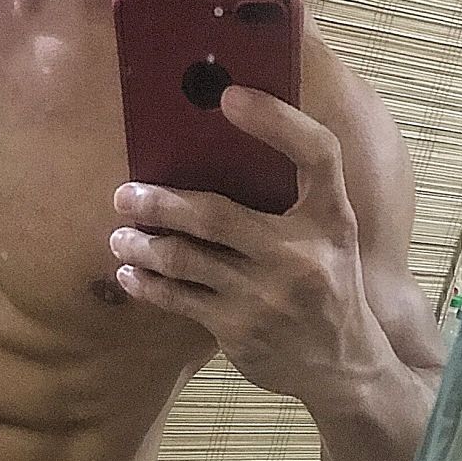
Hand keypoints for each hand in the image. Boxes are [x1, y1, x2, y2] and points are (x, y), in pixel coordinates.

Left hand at [110, 86, 389, 406]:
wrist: (341, 364)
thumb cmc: (328, 287)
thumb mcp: (331, 239)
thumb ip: (293, 204)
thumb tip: (220, 157)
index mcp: (331, 219)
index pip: (317, 153)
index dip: (276, 121)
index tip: (230, 96)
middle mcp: (300, 254)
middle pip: (216, 215)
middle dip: (161, 202)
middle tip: (124, 194)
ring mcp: (265, 295)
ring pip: (185, 260)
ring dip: (143, 245)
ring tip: (120, 236)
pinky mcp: (238, 328)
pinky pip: (178, 299)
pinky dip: (148, 284)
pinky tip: (131, 273)